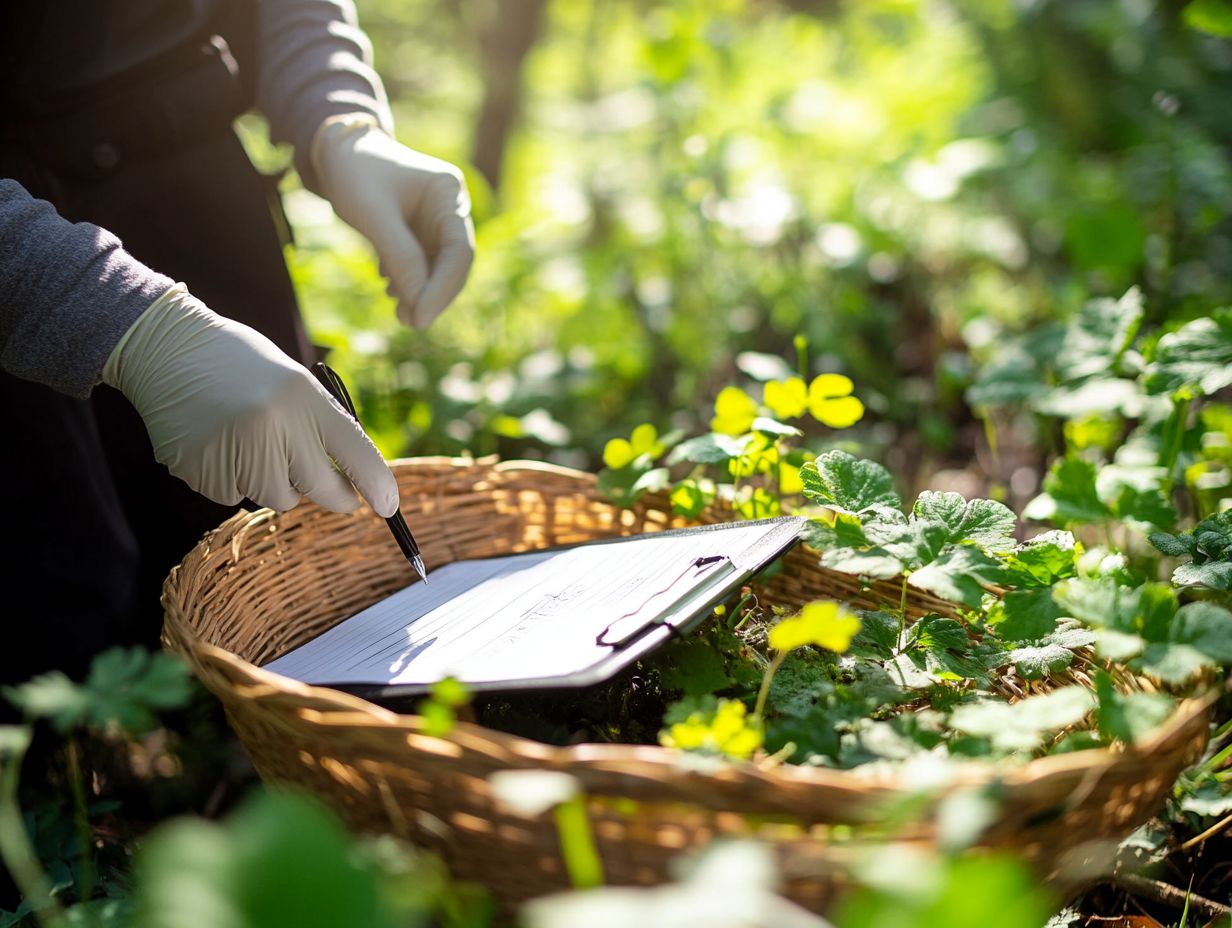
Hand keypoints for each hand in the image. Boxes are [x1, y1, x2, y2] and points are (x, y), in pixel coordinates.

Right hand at [102, 284, 400, 515]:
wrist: (167, 349)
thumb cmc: (242, 367)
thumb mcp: (294, 384)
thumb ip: (320, 429)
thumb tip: (352, 484)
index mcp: (304, 397)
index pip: (354, 451)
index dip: (376, 484)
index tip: (389, 507)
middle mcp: (274, 425)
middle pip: (319, 488)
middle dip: (334, 496)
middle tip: (341, 496)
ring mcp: (235, 450)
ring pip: (277, 497)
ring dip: (273, 481)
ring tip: (249, 439)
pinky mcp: (202, 469)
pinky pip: (234, 495)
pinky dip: (232, 479)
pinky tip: (217, 442)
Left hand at [312, 117, 474, 329]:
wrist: (335, 150)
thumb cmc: (353, 171)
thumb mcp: (372, 213)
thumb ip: (399, 256)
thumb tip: (418, 304)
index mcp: (449, 192)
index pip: (459, 251)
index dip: (442, 288)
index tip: (421, 317)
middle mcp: (450, 208)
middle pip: (454, 264)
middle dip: (433, 295)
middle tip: (411, 322)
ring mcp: (436, 221)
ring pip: (438, 269)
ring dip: (421, 294)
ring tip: (400, 314)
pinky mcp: (420, 233)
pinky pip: (422, 265)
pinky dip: (410, 283)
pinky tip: (392, 290)